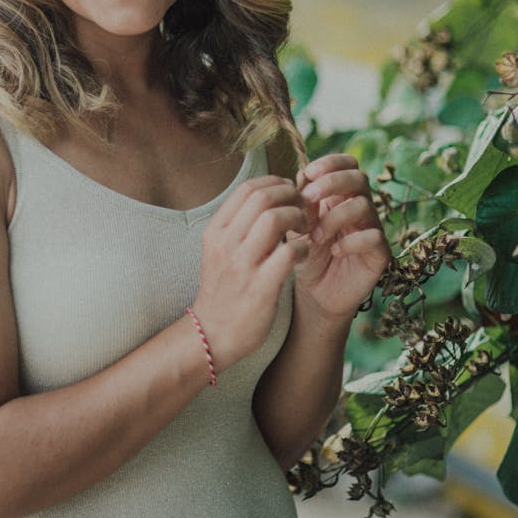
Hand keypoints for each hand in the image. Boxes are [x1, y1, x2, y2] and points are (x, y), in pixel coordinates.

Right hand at [192, 176, 310, 370]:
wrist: (212, 334)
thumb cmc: (223, 289)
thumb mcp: (219, 250)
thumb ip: (238, 224)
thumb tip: (268, 195)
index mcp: (215, 231)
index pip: (247, 188)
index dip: (275, 183)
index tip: (289, 193)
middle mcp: (225, 243)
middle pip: (263, 198)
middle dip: (290, 197)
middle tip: (302, 208)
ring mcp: (242, 265)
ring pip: (276, 218)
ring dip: (298, 218)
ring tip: (305, 229)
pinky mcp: (261, 287)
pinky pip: (289, 253)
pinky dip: (304, 248)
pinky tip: (305, 254)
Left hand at [293, 154, 389, 327]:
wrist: (315, 293)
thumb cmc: (307, 254)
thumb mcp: (298, 226)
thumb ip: (301, 203)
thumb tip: (301, 178)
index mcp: (340, 194)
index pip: (347, 164)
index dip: (331, 163)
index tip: (307, 173)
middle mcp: (360, 207)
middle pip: (359, 178)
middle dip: (332, 182)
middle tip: (308, 197)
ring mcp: (372, 229)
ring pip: (364, 206)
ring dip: (334, 217)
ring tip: (314, 236)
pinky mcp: (380, 253)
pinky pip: (374, 237)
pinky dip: (351, 241)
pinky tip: (334, 252)